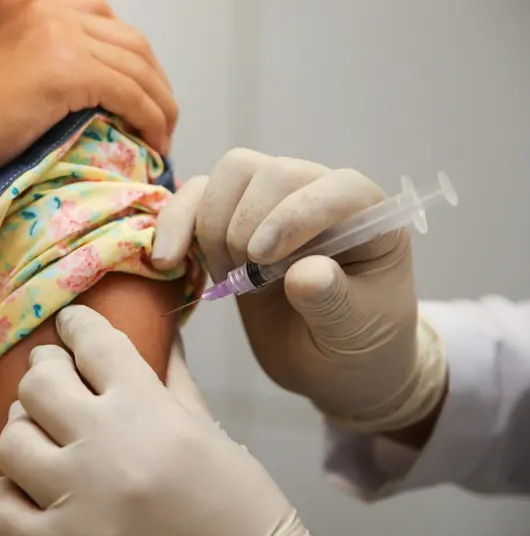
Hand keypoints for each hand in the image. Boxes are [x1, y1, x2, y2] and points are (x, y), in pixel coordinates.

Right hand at [0, 0, 177, 189]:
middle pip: (126, 35)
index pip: (96, 15)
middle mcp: (42, 6)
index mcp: (21, 1)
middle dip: (152, 76)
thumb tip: (67, 93)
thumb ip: (25, 62)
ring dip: (159, 102)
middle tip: (159, 113)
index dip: (125, 52)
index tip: (134, 87)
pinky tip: (153, 142)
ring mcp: (56, 33)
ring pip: (137, 64)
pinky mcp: (67, 69)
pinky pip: (131, 92)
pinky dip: (151, 118)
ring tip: (163, 136)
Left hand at [0, 306, 309, 535]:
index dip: (77, 324)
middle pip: (40, 383)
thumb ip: (175, 383)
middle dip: (45, 373)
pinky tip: (32, 491)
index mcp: (148, 411)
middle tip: (53, 377)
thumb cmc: (237, 508)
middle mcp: (106, 447)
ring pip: (14, 440)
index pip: (95, 343)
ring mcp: (77, 500)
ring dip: (26, 433)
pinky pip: (3, 506)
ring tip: (42, 437)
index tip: (72, 324)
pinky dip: (12, 496)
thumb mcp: (210, 435)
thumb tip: (164, 336)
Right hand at [153, 149, 445, 432]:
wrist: (327, 362)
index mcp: (368, 218)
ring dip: (212, 225)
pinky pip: (195, 195)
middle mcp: (320, 195)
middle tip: (250, 281)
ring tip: (227, 276)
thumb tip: (305, 274)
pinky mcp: (231, 217)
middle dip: (246, 226)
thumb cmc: (355, 344)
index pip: (338, 189)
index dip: (296, 214)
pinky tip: (167, 260)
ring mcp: (273, 201)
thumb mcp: (354, 334)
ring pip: (232, 172)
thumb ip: (334, 302)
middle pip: (272, 172)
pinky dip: (174, 222)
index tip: (264, 259)